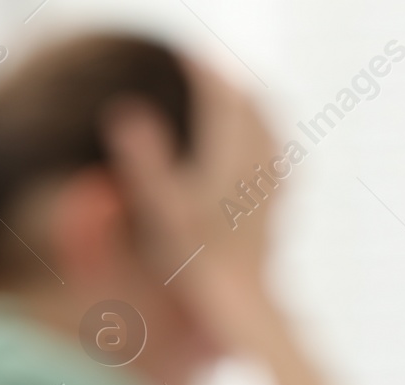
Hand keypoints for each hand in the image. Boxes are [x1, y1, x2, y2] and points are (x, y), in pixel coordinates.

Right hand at [102, 65, 279, 329]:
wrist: (239, 305)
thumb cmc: (196, 261)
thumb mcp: (160, 208)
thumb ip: (144, 159)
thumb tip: (125, 114)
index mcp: (231, 155)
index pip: (221, 95)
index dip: (199, 72)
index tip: (181, 61)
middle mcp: (259, 166)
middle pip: (250, 106)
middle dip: (225, 86)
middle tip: (201, 77)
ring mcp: (272, 187)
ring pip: (269, 131)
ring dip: (249, 110)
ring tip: (228, 103)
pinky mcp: (277, 209)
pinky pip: (278, 161)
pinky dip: (265, 142)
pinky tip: (256, 152)